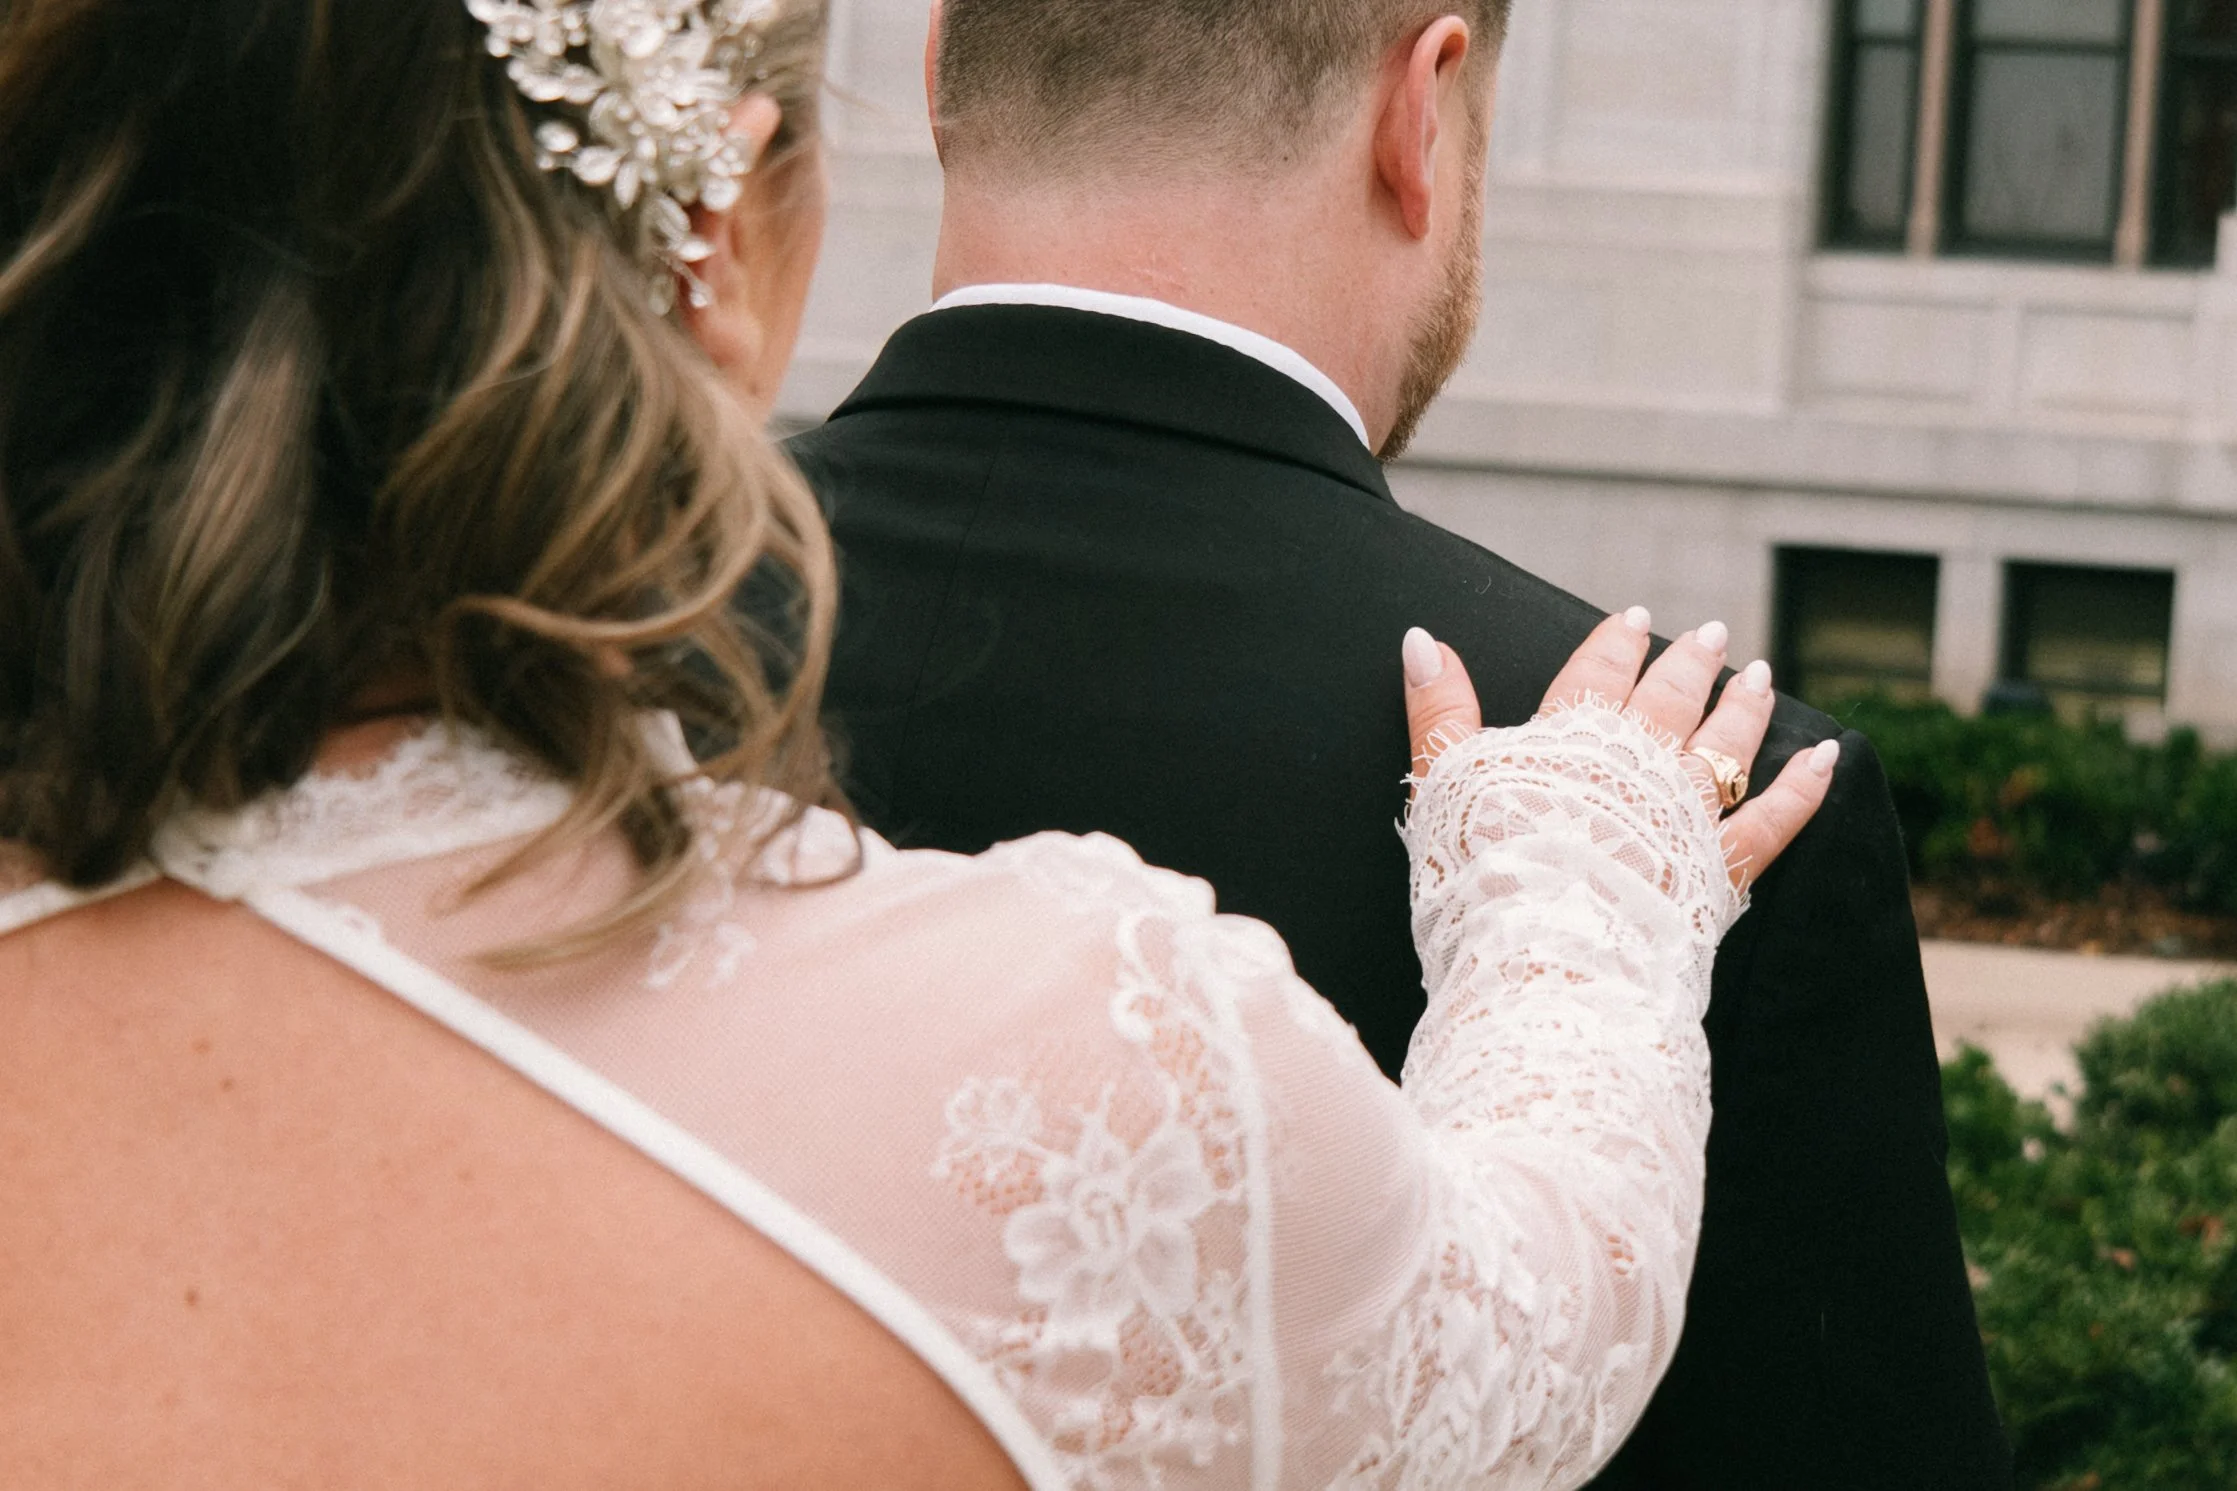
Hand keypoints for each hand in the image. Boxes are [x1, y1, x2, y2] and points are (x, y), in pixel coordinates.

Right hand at [1401, 610, 1838, 889]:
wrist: (1542, 956)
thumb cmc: (1480, 873)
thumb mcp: (1445, 782)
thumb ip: (1439, 710)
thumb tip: (1422, 638)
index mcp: (1570, 743)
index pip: (1595, 678)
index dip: (1613, 646)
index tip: (1633, 620)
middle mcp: (1638, 767)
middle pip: (1670, 702)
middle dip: (1691, 664)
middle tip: (1712, 636)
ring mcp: (1686, 817)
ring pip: (1725, 746)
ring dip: (1745, 707)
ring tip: (1760, 674)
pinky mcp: (1720, 870)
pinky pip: (1774, 821)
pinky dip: (1804, 788)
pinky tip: (1826, 757)